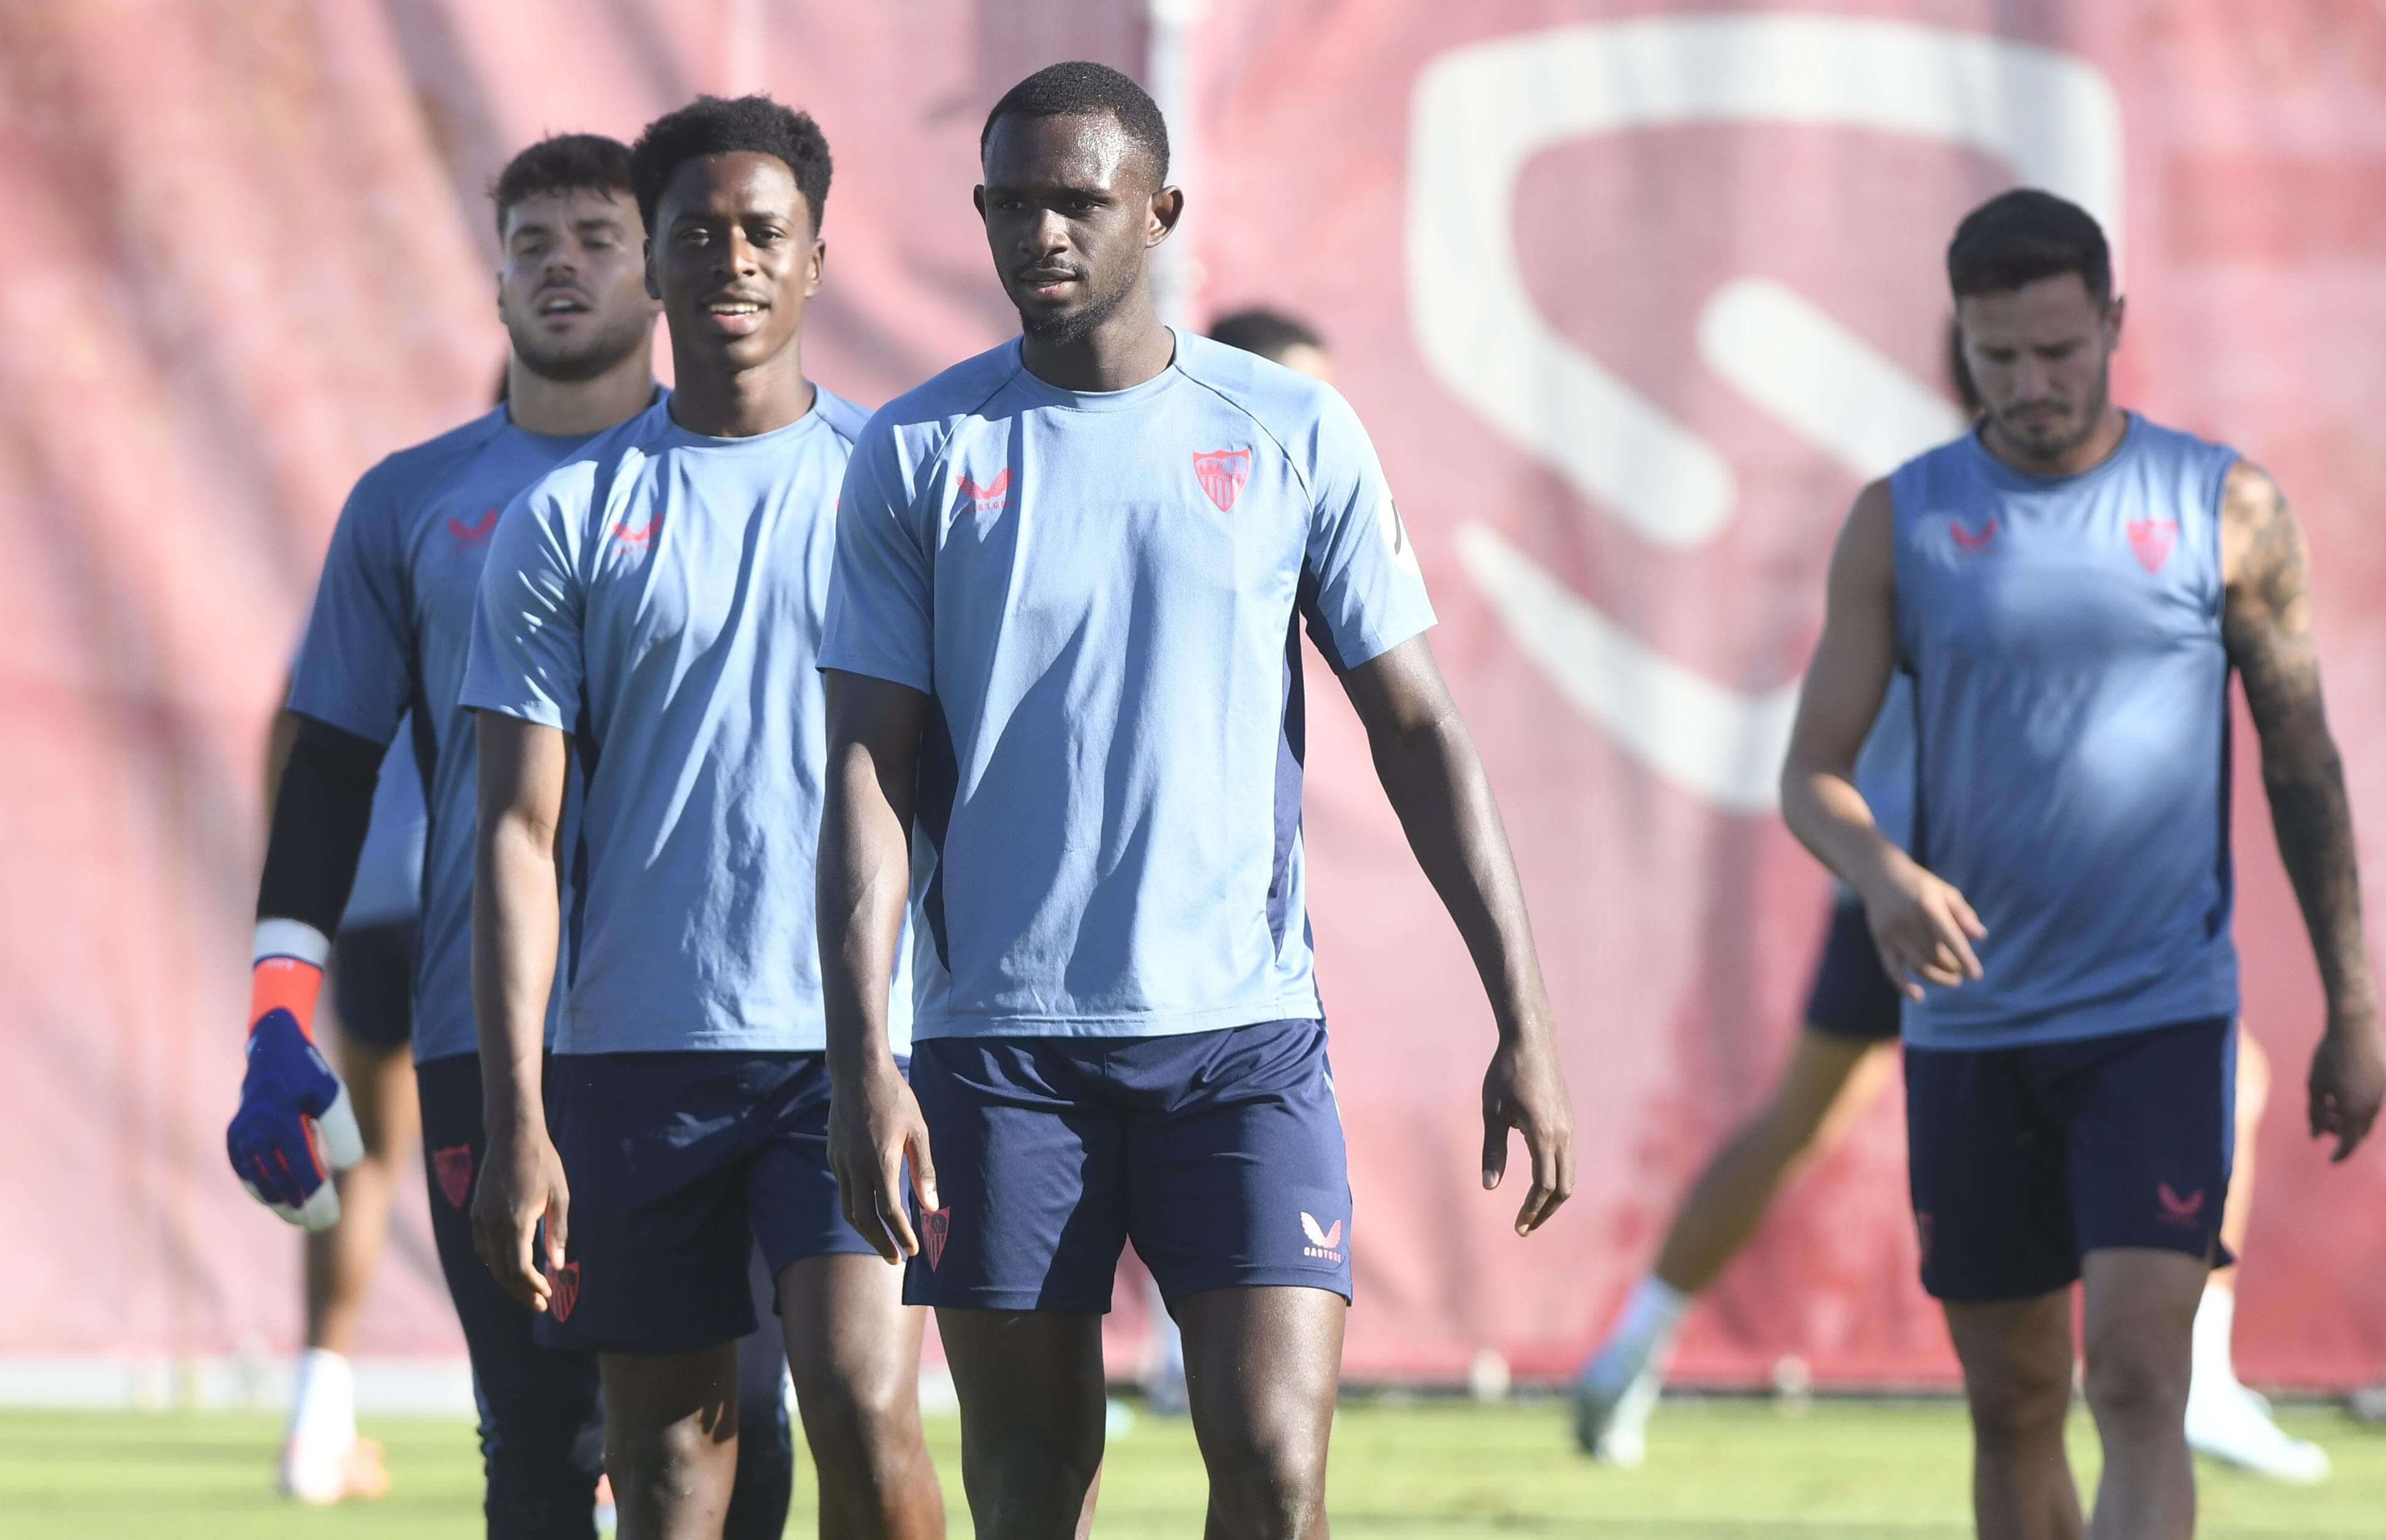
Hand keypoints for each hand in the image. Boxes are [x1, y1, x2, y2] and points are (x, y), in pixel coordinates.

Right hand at [226, 1008, 364, 1229]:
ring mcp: (241, 1134)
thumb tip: (350, 1165)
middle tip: (321, 1224)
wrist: (272, 1050)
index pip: (302, 1170)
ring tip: (299, 1217)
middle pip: (280, 1180)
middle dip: (301, 1206)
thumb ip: (342, 1129)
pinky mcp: (234, 1136)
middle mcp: (256, 1130)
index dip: (317, 1198)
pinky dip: (258, 1187)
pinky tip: (275, 1200)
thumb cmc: (308, 1075)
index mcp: (281, 1119)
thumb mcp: (332, 1095)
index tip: (330, 1219)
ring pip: (260, 1180)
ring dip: (278, 1201)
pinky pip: (245, 1170)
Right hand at [472, 1120, 568, 1309]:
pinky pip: (483, 1248)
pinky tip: (513, 1267)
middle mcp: (491, 1224)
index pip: (519, 1269)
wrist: (512, 1135)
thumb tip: (558, 1265)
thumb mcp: (559, 1196)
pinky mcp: (475, 1213)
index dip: (533, 1286)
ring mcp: (479, 1219)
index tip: (548, 1293)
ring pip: (490, 1262)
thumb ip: (558, 1232)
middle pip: (501, 1272)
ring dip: (508, 1280)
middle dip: (521, 1291)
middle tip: (541, 1303)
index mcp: (514, 1221)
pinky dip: (497, 1263)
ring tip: (529, 1290)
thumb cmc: (543, 1163)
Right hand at [829, 1060, 938, 1263]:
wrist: (857, 1071)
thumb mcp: (919, 1130)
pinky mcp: (832, 1154)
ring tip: (882, 1242)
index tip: (912, 1250)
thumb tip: (932, 1207)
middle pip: (863, 1218)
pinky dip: (855, 1208)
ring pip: (848, 1208)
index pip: (888, 1211)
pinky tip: (869, 1210)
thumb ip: (924, 1170)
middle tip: (895, 1260)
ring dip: (865, 1230)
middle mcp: (854, 1165)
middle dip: (879, 1243)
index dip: (901, 1235)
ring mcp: (839, 1160)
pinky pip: (843, 1190)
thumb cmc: (895, 1098)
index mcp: (880, 1160)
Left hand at [1480, 1031, 1573, 1235]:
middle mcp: (1564, 1134)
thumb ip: (1493, 1151)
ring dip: (1552, 1197)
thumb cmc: (1505, 1073)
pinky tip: (1538, 1182)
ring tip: (1531, 1211)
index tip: (1518, 1228)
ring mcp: (1569, 1127)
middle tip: (1525, 1228)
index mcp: (1544, 1135)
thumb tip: (1489, 1187)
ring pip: (1569, 1174)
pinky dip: (1556, 1178)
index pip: (1544, 1186)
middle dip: (1546, 1212)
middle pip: (1563, 1188)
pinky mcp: (1568, 1120)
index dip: (1531, 1211)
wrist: (1532, 1039)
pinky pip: (1568, 1159)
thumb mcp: (1492, 1112)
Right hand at [1859, 856, 1986, 1000]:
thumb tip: (1981, 937)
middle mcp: (1908, 921)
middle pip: (1936, 955)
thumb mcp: (1944, 891)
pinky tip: (1919, 997)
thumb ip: (1963, 913)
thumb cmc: (1920, 884)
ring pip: (1919, 966)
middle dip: (1954, 968)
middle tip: (1962, 972)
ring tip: (1953, 981)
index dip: (1965, 958)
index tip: (1977, 975)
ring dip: (1939, 978)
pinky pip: (1892, 969)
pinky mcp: (1881, 941)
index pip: (1950, 938)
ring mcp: (1893, 933)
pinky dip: (1904, 986)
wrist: (1879, 874)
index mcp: (1927, 906)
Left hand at [2309, 1007, 2385, 1161]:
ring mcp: (2381, 1093)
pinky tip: (2341, 1093)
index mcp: (2354, 1110)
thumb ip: (2314, 1113)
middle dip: (2343, 1135)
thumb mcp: (2315, 1085)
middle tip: (2324, 1128)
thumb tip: (2314, 1136)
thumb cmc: (2329, 1055)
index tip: (2331, 1160)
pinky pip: (2372, 1102)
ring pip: (2367, 1117)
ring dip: (2350, 1119)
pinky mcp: (2384, 1081)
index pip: (2349, 1142)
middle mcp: (2372, 1106)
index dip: (2341, 1153)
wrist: (2355, 1026)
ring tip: (2328, 1107)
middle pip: (2360, 1131)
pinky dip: (2357, 1105)